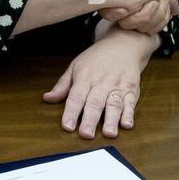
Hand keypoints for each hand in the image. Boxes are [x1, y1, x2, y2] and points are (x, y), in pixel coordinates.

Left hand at [43, 27, 157, 138]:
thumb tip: (47, 98)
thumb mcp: (76, 66)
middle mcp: (101, 83)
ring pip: (114, 104)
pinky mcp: (131, 89)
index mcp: (85, 78)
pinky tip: (127, 125)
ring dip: (111, 120)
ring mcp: (117, 86)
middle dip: (90, 120)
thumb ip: (62, 85)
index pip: (76, 97)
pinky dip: (129, 114)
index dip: (71, 112)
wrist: (123, 44)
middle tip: (86, 135)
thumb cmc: (97, 57)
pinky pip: (130, 103)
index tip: (67, 126)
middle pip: (95, 103)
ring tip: (109, 134)